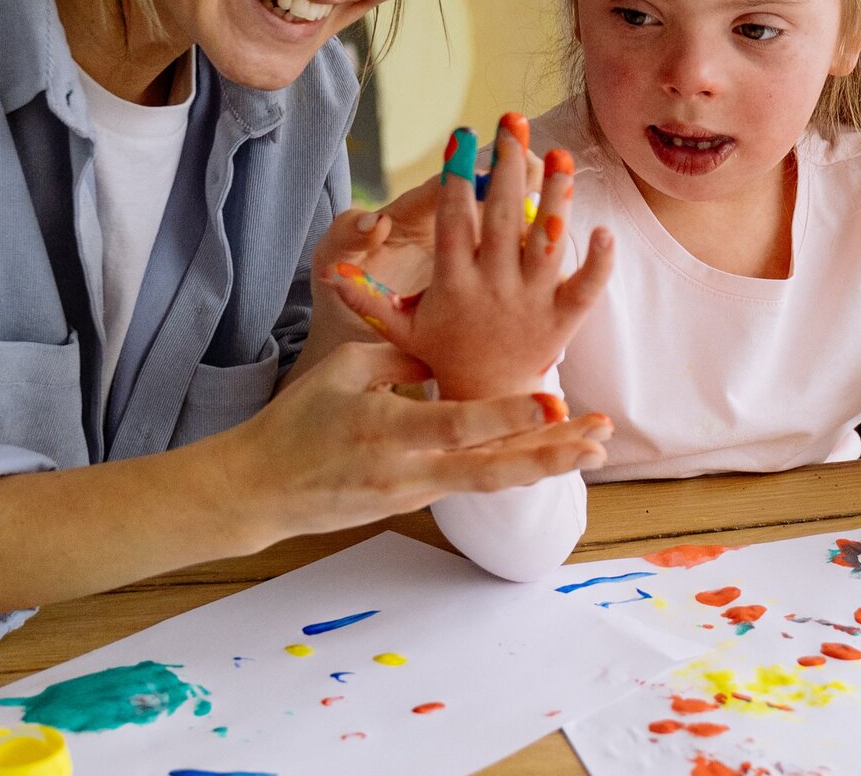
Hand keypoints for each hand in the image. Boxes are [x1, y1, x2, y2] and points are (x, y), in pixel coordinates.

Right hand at [226, 340, 609, 540]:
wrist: (262, 490)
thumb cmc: (297, 420)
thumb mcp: (342, 371)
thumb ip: (399, 362)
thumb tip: (445, 358)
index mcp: (386, 430)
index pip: (460, 424)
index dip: (510, 414)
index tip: (556, 399)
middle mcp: (408, 470)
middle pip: (492, 469)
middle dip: (550, 454)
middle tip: (598, 439)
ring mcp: (415, 493)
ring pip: (491, 480)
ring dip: (543, 463)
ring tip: (591, 450)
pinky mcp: (415, 501)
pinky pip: (471, 481)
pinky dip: (511, 466)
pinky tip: (547, 455)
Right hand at [332, 115, 613, 399]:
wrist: (488, 403)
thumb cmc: (442, 354)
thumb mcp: (400, 329)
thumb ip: (367, 298)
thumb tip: (332, 272)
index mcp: (454, 284)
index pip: (456, 222)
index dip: (458, 178)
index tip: (462, 137)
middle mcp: (494, 288)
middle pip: (504, 219)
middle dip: (508, 167)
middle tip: (514, 122)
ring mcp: (531, 303)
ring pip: (547, 243)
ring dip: (556, 198)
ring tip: (559, 154)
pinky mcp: (563, 321)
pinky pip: (585, 288)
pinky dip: (598, 261)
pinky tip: (604, 228)